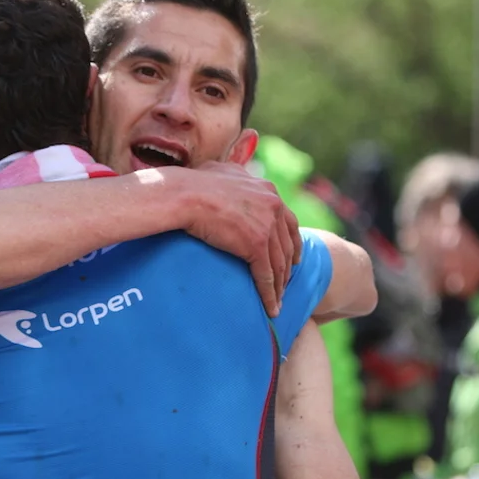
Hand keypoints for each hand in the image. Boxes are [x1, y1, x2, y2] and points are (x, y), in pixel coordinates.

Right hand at [176, 162, 301, 316]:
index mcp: (268, 191)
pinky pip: (266, 276)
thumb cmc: (194, 183)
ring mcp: (267, 226)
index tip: (294, 258)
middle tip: (286, 283)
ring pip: (279, 264)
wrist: (184, 195)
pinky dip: (270, 295)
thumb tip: (235, 173)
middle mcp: (274, 206)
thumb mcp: (223, 170)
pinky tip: (271, 308)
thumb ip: (236, 174)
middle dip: (288, 268)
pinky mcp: (256, 245)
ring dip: (280, 286)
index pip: (288, 221)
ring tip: (277, 302)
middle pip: (287, 245)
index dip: (293, 242)